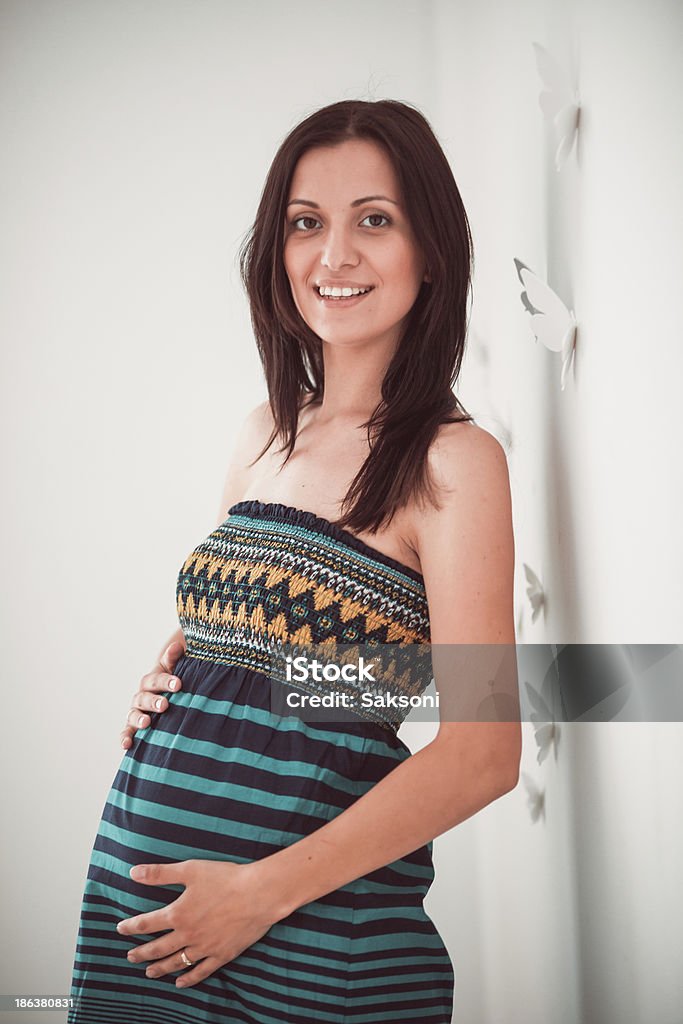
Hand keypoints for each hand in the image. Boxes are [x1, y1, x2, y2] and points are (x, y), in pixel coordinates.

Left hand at [117, 860, 280, 987]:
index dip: (132, 926)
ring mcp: (205, 948)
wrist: (258, 894)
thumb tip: (134, 872)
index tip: (121, 929)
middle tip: (130, 957)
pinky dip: (188, 979)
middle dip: (141, 953)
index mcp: (178, 914)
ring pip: (177, 962)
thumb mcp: (190, 870)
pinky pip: (201, 971)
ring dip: (160, 968)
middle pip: (158, 948)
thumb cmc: (226, 878)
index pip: (148, 923)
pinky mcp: (222, 955)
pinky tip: (180, 983)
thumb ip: (161, 873)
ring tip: (149, 973)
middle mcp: (188, 934)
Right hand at [120, 640, 184, 749]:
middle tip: (165, 705)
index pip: (156, 680)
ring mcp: (136, 712)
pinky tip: (127, 745)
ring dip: (138, 719)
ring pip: (133, 715)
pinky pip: (126, 733)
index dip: (166, 681)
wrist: (168, 697)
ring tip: (146, 723)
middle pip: (143, 698)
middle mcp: (141, 696)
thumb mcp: (174, 669)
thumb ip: (173, 659)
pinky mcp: (133, 728)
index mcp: (151, 681)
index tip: (178, 684)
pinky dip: (124, 738)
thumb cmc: (172, 683)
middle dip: (153, 702)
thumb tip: (177, 646)